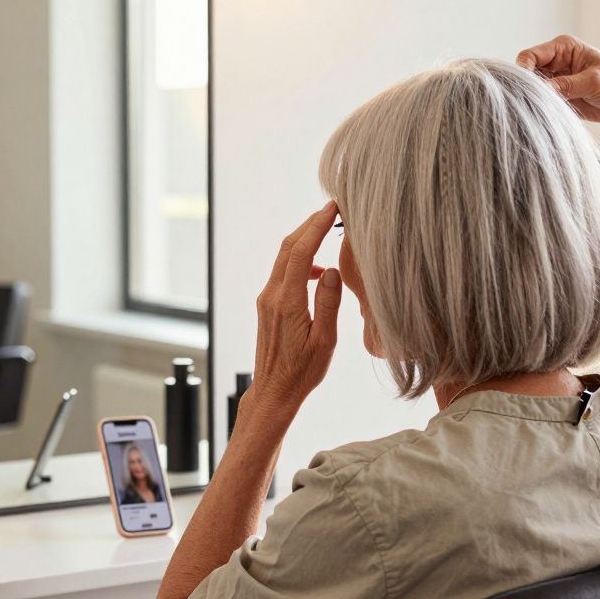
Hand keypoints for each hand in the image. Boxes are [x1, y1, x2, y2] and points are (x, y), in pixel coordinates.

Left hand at [249, 201, 342, 419]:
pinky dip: (299, 261)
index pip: (300, 253)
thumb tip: (330, 269)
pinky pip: (283, 273)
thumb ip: (328, 304)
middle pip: (287, 248)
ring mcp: (266, 299)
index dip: (316, 226)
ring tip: (327, 231)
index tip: (332, 208)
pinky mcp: (267, 305)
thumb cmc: (303, 371)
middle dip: (309, 225)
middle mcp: (272, 296)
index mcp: (287, 302)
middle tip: (331, 209)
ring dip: (303, 241)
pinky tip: (317, 271)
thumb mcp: (325, 341)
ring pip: (283, 259)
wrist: (274, 390)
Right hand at [515, 34, 599, 122]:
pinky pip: (538, 103)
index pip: (530, 56)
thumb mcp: (594, 82)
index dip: (522, 71)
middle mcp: (554, 63)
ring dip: (531, 100)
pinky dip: (537, 110)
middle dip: (525, 88)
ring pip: (529, 90)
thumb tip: (540, 91)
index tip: (526, 88)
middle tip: (532, 103)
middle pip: (525, 73)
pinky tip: (543, 116)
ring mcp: (554, 81)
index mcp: (563, 48)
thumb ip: (566, 85)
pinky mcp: (556, 98)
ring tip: (540, 111)